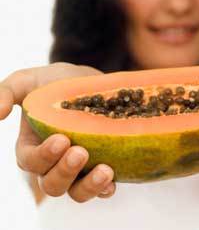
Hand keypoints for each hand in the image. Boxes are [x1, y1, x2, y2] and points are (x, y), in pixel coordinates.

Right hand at [0, 62, 115, 202]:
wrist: (89, 81)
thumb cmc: (55, 82)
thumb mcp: (29, 80)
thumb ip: (6, 92)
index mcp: (32, 147)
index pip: (31, 161)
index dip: (44, 156)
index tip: (62, 139)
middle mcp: (53, 164)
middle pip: (52, 184)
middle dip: (65, 171)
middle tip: (81, 152)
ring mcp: (78, 170)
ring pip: (76, 192)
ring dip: (89, 186)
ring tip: (105, 171)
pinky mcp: (99, 168)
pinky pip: (101, 189)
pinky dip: (106, 189)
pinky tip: (114, 181)